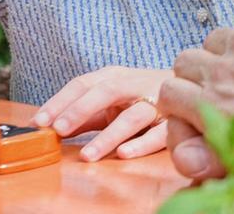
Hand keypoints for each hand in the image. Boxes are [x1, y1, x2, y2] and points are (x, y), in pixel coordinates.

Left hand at [32, 66, 170, 160]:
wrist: (194, 88)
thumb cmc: (144, 96)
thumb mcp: (113, 100)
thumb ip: (86, 114)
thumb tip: (51, 128)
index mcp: (116, 77)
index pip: (83, 84)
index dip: (60, 101)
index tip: (39, 120)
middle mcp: (136, 85)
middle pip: (106, 91)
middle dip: (80, 109)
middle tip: (59, 129)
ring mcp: (157, 103)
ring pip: (132, 117)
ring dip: (109, 136)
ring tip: (88, 155)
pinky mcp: (174, 122)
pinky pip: (159, 134)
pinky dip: (142, 144)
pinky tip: (124, 154)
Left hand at [159, 11, 233, 180]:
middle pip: (213, 44)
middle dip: (217, 65)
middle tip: (228, 93)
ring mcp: (225, 70)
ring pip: (186, 63)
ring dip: (193, 83)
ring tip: (205, 108)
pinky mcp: (208, 103)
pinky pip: (171, 95)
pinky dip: (177, 109)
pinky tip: (192, 123)